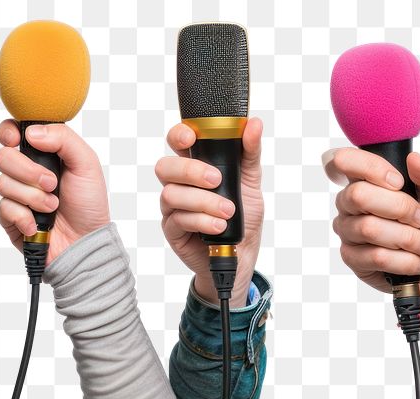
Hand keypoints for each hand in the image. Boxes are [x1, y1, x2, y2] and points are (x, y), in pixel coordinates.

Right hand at [0, 120, 110, 263]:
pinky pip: (4, 208)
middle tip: (51, 183)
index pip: (12, 132)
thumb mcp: (86, 163)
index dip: (7, 132)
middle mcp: (25, 171)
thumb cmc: (88, 203)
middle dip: (28, 171)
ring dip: (32, 196)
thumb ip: (63, 138)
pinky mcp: (10, 217)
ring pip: (3, 183)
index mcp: (42, 153)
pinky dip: (24, 216)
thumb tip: (31, 132)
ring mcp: (16, 194)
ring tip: (52, 206)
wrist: (85, 242)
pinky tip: (38, 223)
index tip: (16, 140)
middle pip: (3, 157)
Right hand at [157, 118, 264, 306]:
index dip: (178, 135)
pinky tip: (219, 225)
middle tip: (216, 180)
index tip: (191, 136)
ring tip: (228, 211)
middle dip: (190, 171)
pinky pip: (178, 220)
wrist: (242, 253)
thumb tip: (254, 124)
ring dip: (203, 201)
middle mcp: (180, 184)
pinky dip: (202, 221)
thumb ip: (250, 152)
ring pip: (170, 194)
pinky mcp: (173, 230)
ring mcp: (173, 208)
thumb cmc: (243, 216)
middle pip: (165, 166)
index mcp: (195, 165)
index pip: (176, 142)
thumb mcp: (252, 181)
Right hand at [324, 148, 419, 303]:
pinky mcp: (350, 257)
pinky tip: (416, 261)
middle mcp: (347, 202)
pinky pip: (377, 257)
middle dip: (400, 208)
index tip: (399, 182)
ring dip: (408, 238)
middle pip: (358, 195)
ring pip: (370, 228)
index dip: (370, 167)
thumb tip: (414, 158)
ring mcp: (346, 230)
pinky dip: (406, 260)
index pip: (343, 160)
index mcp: (364, 179)